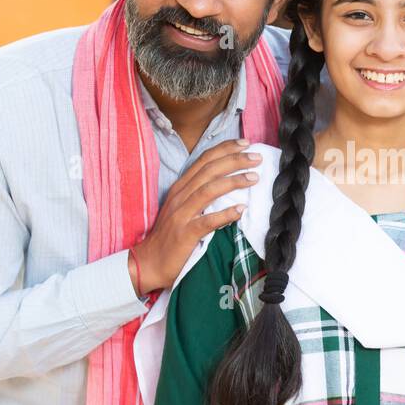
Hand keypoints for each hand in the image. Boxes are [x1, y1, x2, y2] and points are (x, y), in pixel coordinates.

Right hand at [130, 138, 261, 294]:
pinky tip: (241, 209)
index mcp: (180, 187)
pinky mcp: (185, 233)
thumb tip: (226, 182)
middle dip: (234, 160)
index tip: (245, 143)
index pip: (203, 160)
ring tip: (254, 177)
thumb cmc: (169, 235)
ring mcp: (181, 214)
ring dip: (233, 181)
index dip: (225, 149)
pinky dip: (225, 214)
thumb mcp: (182, 207)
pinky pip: (207, 221)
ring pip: (208, 190)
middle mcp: (180, 196)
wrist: (148, 261)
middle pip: (209, 170)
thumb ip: (199, 193)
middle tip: (256, 157)